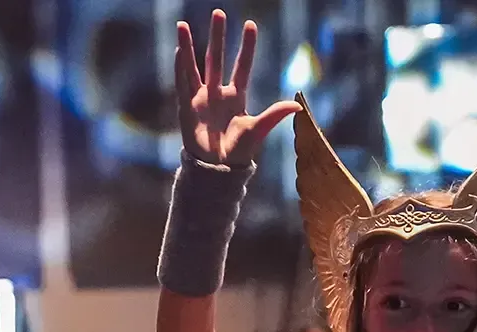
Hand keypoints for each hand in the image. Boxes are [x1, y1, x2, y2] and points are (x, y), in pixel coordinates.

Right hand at [174, 11, 298, 166]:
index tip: (251, 24)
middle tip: (218, 13)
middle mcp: (217, 94)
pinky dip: (180, 68)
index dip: (246, 46)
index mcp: (236, 97)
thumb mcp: (257, 130)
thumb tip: (297, 105)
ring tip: (183, 26)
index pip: (242, 66)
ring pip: (194, 67)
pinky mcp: (187, 108)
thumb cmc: (238, 153)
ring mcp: (200, 99)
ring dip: (189, 46)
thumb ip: (274, 116)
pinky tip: (179, 51)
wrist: (217, 171)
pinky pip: (182, 84)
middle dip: (218, 36)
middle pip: (216, 59)